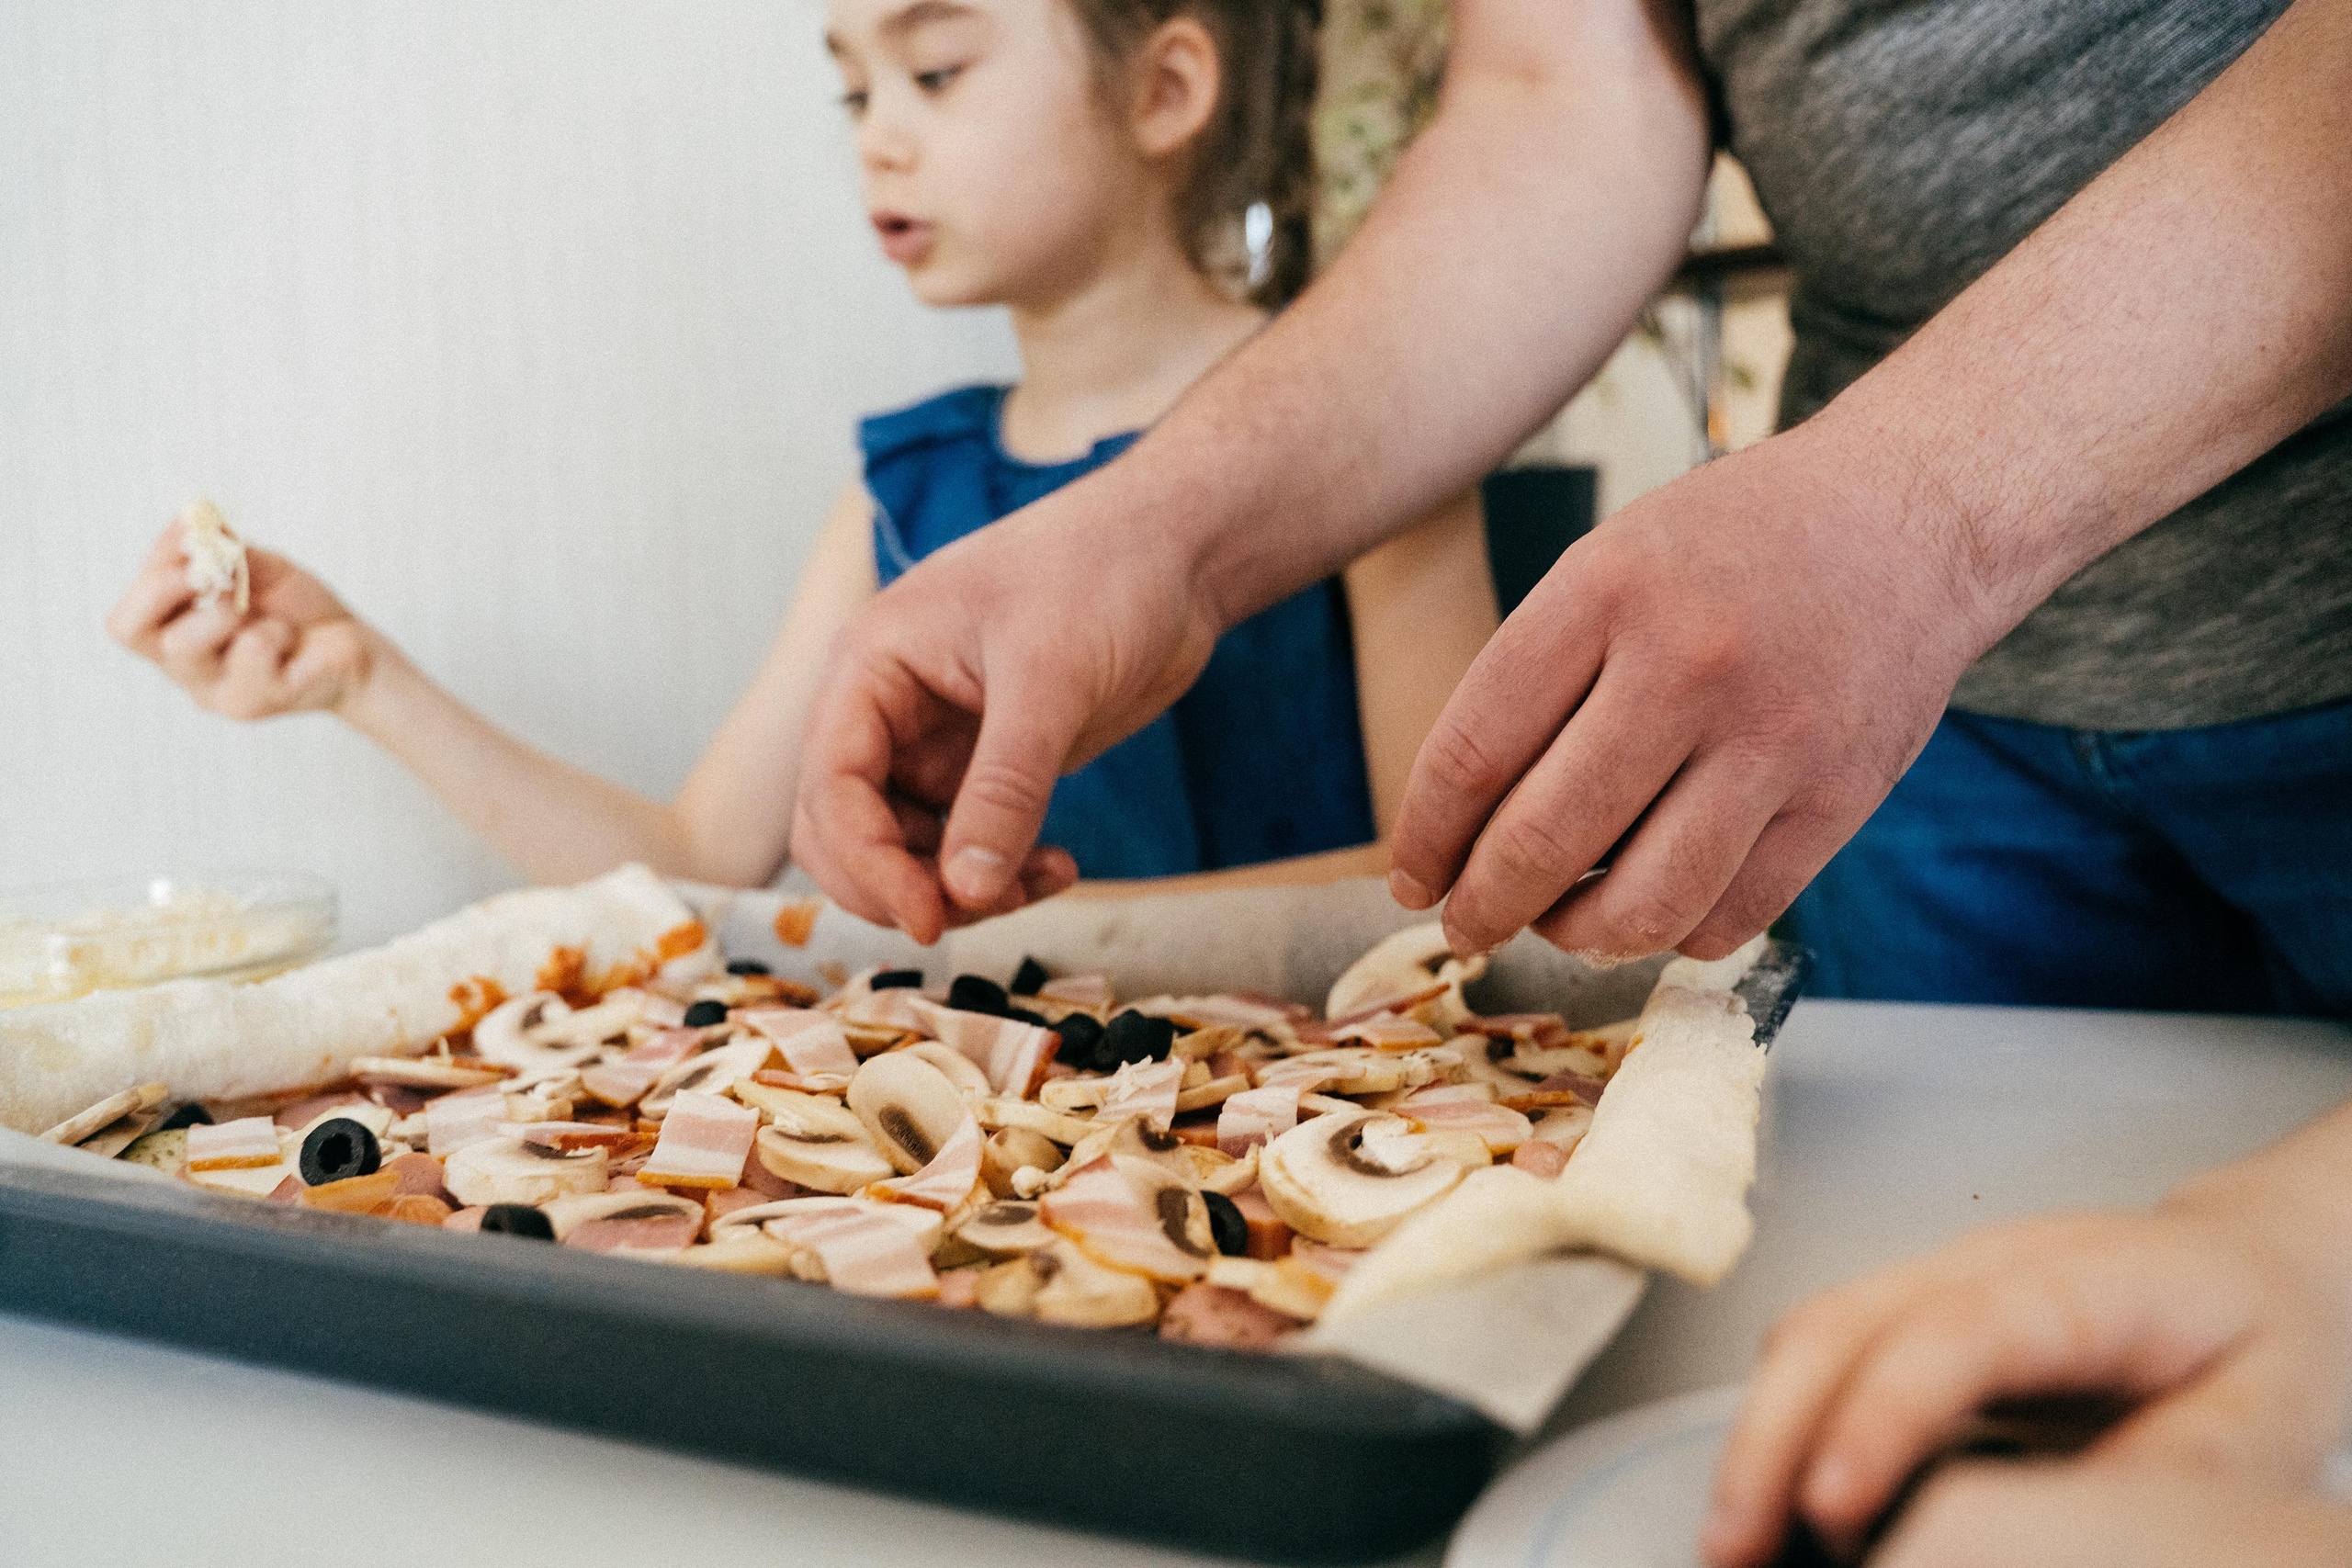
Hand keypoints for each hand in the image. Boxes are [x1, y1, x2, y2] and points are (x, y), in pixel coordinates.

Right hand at [107, 520, 377, 719]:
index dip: (149, 569)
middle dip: (167, 586)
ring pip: (187, 646)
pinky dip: (275, 630)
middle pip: (130, 632)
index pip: (125, 617)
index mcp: (172, 636)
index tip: (192, 531)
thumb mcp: (260, 571)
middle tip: (211, 572)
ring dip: (227, 611)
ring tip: (265, 616)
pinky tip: (292, 641)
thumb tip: (197, 517)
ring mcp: (214, 692)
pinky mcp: (254, 703)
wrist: (352, 648)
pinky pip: (251, 652)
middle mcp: (183, 671)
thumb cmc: (297, 611)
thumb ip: (225, 551)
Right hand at [790, 474, 1223, 941]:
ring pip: (907, 851)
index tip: (930, 918)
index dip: (868, 866)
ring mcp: (935, 741)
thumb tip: (962, 893)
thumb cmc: (1102, 574)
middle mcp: (888, 708)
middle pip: (848, 833)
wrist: (1175, 552)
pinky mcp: (987, 765)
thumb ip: (1004, 788)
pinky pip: (965, 844)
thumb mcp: (1050, 681)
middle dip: (902, 885)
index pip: (830, 790)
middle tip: (976, 912)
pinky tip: (1058, 867)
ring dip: (959, 888)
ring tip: (1040, 882)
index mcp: (870, 666)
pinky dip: (1000, 872)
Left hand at [1386, 421, 1995, 961]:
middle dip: (1483, 907)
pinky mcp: (1841, 798)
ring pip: (1642, 905)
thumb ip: (1537, 675)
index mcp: (1607, 591)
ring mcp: (1775, 739)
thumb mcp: (1612, 560)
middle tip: (1465, 925)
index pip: (1474, 748)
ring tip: (1557, 925)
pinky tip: (1650, 908)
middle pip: (1545, 841)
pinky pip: (1731, 917)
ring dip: (1576, 937)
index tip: (1409, 876)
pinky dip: (1673, 933)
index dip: (1425, 834)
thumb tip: (1461, 824)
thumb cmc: (1734, 546)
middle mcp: (1690, 664)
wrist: (1912, 514)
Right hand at [1702, 1196, 2351, 1567]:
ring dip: (1755, 1439)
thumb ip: (2158, 1475)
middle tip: (1733, 1547)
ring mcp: (1931, 1282)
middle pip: (1838, 1323)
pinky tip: (1767, 1507)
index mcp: (2085, 1278)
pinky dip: (1776, 1432)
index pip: (1953, 1331)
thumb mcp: (2258, 1424)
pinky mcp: (1907, 1320)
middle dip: (1770, 1438)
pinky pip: (1817, 1361)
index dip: (1880, 1416)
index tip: (1830, 1507)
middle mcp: (1982, 1265)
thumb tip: (2051, 1537)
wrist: (2253, 1266)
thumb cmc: (2256, 1339)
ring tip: (1731, 1543)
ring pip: (1806, 1336)